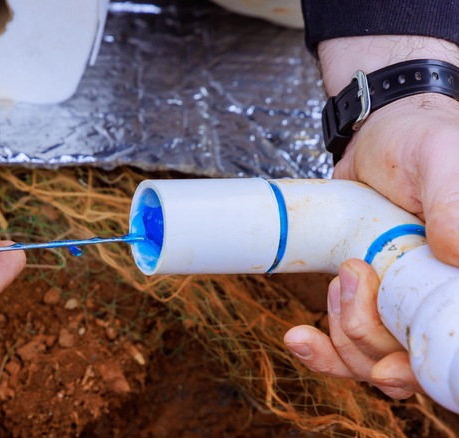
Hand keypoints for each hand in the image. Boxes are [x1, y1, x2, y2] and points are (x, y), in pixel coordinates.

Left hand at [285, 35, 458, 396]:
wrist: (379, 135)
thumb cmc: (422, 140)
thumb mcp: (443, 160)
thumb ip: (453, 203)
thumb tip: (455, 253)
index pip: (449, 344)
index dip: (421, 369)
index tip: (384, 370)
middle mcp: (441, 302)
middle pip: (406, 364)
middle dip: (366, 336)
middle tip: (350, 274)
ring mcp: (404, 307)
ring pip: (372, 361)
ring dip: (341, 334)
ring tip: (335, 279)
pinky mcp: (369, 303)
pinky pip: (346, 347)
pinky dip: (319, 351)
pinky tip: (299, 337)